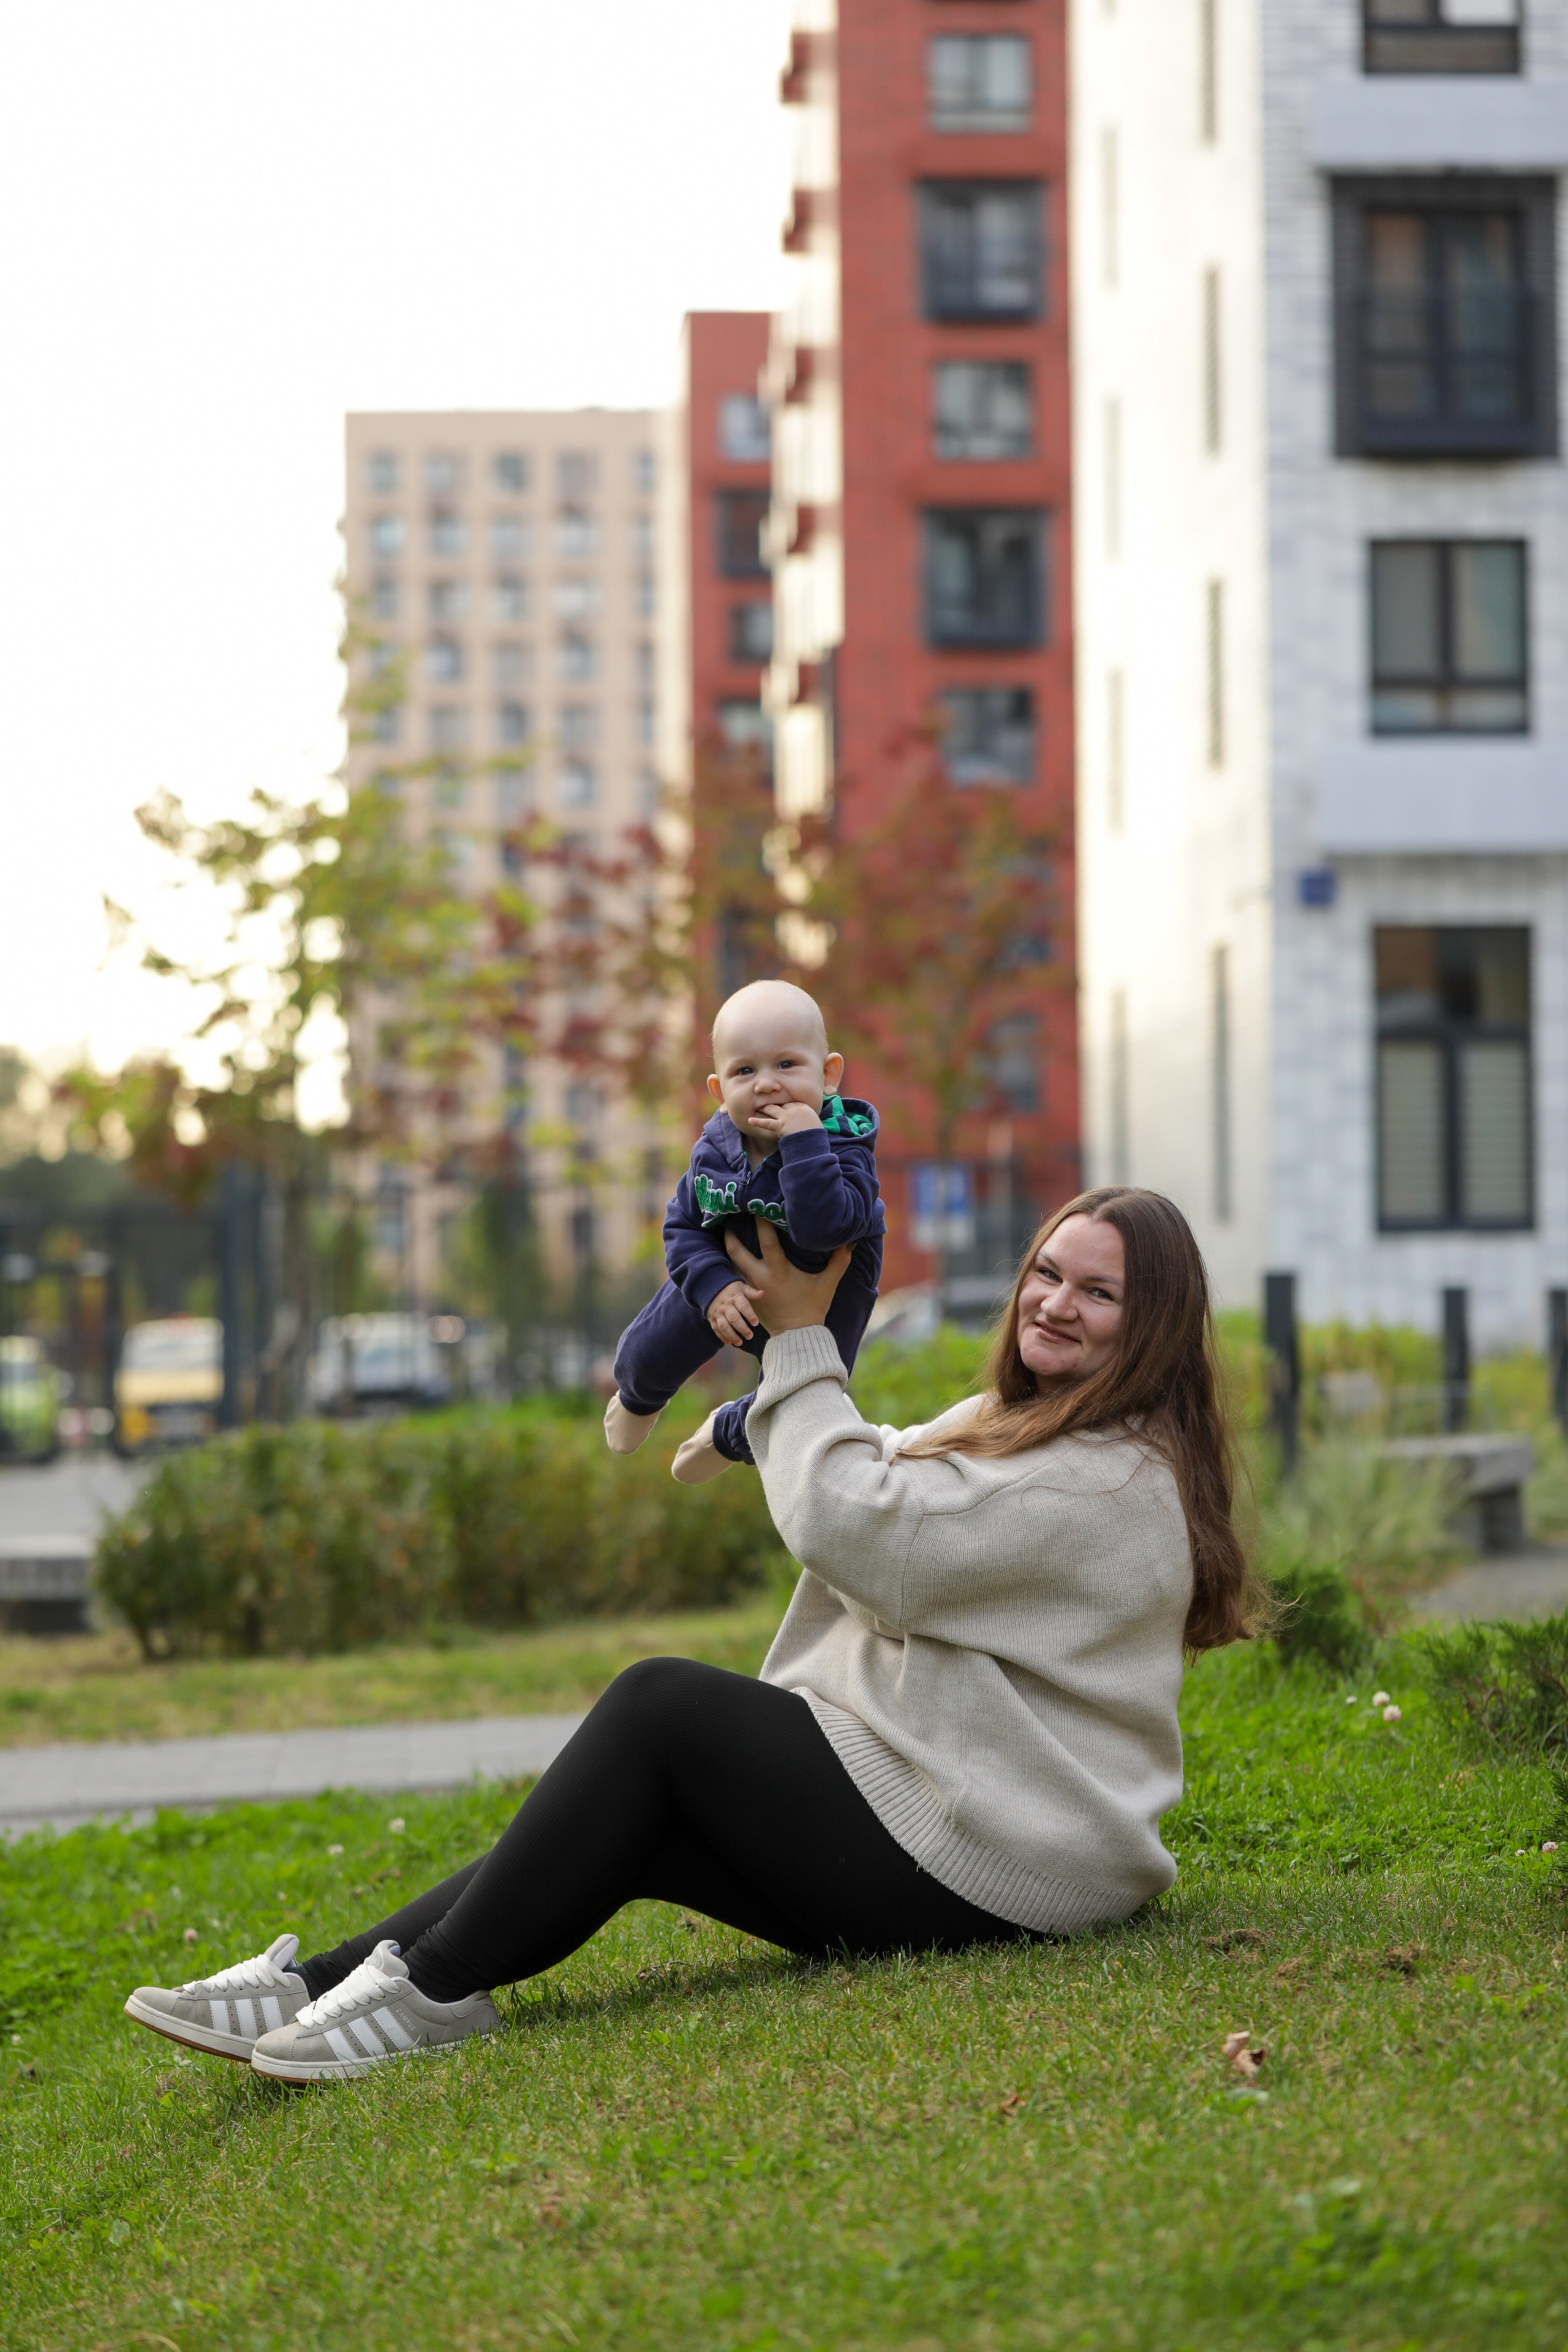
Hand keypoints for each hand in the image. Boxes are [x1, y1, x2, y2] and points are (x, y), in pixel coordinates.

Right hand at [707, 1278, 761, 1347]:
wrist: (710, 1288)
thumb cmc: (731, 1290)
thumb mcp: (741, 1287)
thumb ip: (751, 1292)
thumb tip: (762, 1293)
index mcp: (735, 1297)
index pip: (743, 1306)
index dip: (750, 1315)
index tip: (756, 1323)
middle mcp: (726, 1305)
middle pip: (733, 1318)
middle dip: (742, 1328)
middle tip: (750, 1336)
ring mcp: (718, 1313)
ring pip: (724, 1326)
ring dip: (732, 1335)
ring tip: (740, 1343)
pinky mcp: (712, 1319)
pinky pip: (716, 1329)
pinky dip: (722, 1337)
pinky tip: (729, 1342)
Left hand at [723, 1220, 850, 1333]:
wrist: (796, 1336)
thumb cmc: (812, 1308)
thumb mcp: (827, 1284)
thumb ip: (838, 1262)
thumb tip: (849, 1243)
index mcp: (777, 1270)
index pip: (766, 1239)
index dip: (761, 1221)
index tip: (757, 1205)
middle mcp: (759, 1277)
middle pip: (736, 1251)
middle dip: (730, 1234)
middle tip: (728, 1219)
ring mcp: (750, 1288)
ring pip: (733, 1264)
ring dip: (730, 1250)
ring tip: (729, 1234)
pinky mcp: (747, 1298)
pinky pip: (736, 1278)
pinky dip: (734, 1266)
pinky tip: (736, 1258)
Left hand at [747, 1100, 821, 1141]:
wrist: (813, 1141)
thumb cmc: (816, 1136)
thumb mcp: (816, 1125)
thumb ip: (809, 1122)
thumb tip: (807, 1126)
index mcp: (805, 1108)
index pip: (792, 1103)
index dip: (786, 1105)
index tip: (783, 1106)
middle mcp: (794, 1109)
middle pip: (782, 1104)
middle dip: (775, 1104)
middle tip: (769, 1105)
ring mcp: (786, 1116)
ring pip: (772, 1109)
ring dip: (765, 1108)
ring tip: (758, 1107)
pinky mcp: (780, 1126)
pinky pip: (767, 1123)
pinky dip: (757, 1122)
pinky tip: (750, 1120)